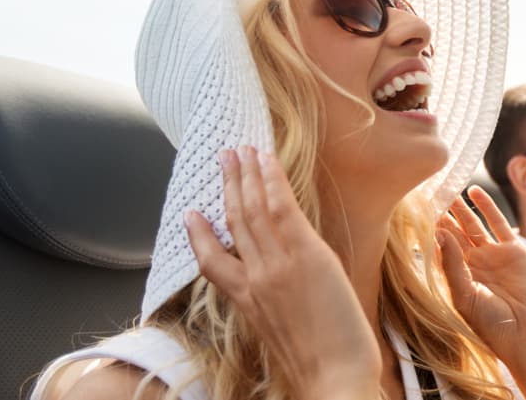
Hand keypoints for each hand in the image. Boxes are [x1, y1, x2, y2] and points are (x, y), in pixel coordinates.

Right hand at [185, 146, 379, 399]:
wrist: (334, 379)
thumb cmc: (321, 368)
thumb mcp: (282, 336)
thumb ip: (273, 308)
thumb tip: (281, 293)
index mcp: (246, 302)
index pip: (212, 261)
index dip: (199, 235)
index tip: (192, 215)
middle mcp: (255, 278)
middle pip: (233, 221)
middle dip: (228, 186)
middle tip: (224, 158)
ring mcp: (277, 264)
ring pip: (253, 208)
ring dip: (246, 174)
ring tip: (241, 149)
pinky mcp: (305, 255)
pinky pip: (281, 208)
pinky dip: (271, 181)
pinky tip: (266, 161)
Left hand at [437, 187, 525, 365]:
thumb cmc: (491, 323)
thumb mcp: (464, 296)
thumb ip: (451, 265)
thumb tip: (439, 233)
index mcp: (457, 277)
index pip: (438, 248)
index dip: (428, 230)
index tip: (414, 211)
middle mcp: (473, 263)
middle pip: (453, 232)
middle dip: (441, 214)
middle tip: (428, 193)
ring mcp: (492, 255)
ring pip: (472, 224)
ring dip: (460, 208)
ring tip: (446, 188)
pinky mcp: (513, 250)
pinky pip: (497, 223)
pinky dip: (486, 206)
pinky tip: (474, 192)